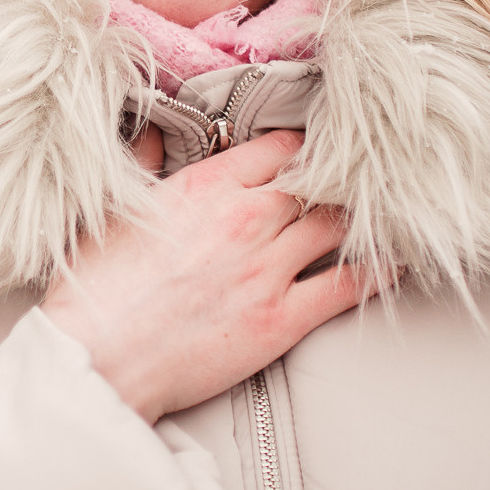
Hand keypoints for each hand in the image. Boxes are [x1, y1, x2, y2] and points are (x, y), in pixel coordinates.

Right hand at [40, 130, 368, 420]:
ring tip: (381, 214)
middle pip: (316, 183)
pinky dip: (378, 270)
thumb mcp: (109, 210)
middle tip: (357, 182)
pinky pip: (347, 285)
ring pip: (338, 225)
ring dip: (361, 217)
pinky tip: (396, 260)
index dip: (300, 149)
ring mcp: (267, 269)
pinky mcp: (281, 319)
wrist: (96, 360)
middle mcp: (244, 218)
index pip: (279, 147)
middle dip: (336, 181)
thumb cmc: (93, 290)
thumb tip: (151, 129)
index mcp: (204, 186)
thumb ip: (138, 162)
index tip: (311, 154)